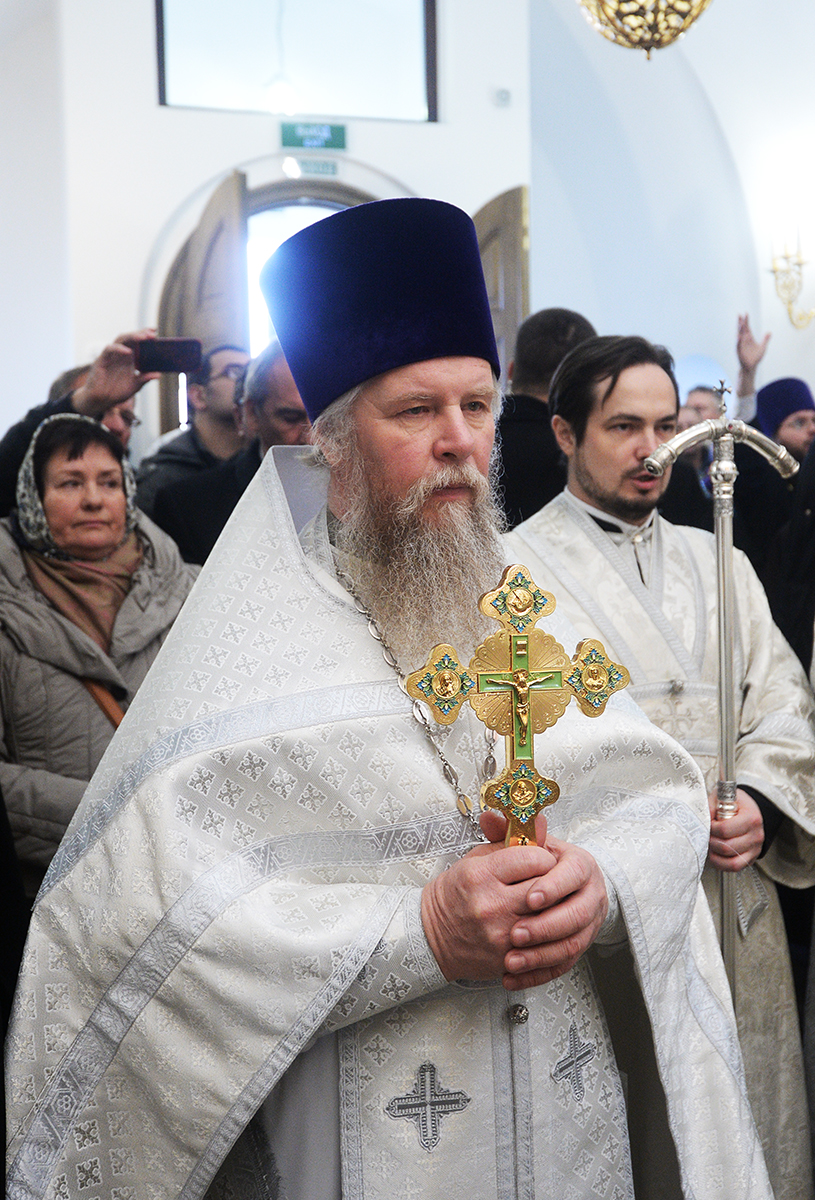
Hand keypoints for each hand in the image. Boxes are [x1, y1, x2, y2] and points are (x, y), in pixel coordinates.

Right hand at [71, 329, 158, 416]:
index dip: (145, 336)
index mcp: (129, 359)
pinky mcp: (102, 360)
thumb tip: (158, 374)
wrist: (101, 400)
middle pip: (130, 339)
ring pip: (120, 340)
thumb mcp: (135, 386)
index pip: (137, 343)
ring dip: (132, 337)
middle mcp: (121, 355)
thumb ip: (144, 378)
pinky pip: (109, 349)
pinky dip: (118, 348)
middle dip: (141, 334)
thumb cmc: (116, 392)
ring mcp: (111, 356)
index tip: (155, 333)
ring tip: (143, 337)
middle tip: (152, 334)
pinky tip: (128, 351)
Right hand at [421, 811, 556, 983]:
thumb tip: (540, 823)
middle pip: (544, 887)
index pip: (533, 858)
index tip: (541, 860)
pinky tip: (538, 924)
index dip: (543, 857)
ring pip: (547, 917)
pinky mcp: (507, 957)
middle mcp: (490, 904)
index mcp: (480, 875)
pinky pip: (541, 943)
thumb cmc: (457, 894)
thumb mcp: (477, 859)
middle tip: (549, 880)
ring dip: (551, 908)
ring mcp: (500, 933)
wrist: (432, 934)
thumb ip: (510, 842)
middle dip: (552, 881)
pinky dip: (545, 933)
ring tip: (545, 902)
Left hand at [503, 834, 608, 989]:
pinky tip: (513, 977)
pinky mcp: (578, 947)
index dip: (553, 886)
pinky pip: (563, 966)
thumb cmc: (537, 864)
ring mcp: (588, 924)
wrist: (557, 887)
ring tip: (510, 959)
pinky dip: (538, 974)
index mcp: (580, 864)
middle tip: (515, 934)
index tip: (530, 897)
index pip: (573, 874)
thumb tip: (488, 816)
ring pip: (572, 944)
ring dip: (541, 955)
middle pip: (577, 914)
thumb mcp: (525, 844)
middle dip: (545, 926)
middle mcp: (591, 894)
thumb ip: (507, 831)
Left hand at [708, 788, 763, 871]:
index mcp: (751, 818)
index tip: (708, 823)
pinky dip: (721, 863)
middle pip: (726, 847)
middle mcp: (756, 836)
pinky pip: (734, 867)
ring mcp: (755, 849)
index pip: (724, 829)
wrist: (748, 810)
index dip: (711, 828)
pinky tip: (715, 854)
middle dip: (711, 841)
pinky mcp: (751, 858)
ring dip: (715, 854)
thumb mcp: (722, 797)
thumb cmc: (735, 803)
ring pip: (731, 861)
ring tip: (710, 843)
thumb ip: (711, 807)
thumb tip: (701, 820)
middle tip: (706, 834)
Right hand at [736, 314, 769, 377]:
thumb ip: (765, 339)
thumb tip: (769, 332)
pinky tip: (739, 336)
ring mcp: (741, 345)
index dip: (746, 321)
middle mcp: (744, 340)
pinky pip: (738, 345)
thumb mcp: (762, 347)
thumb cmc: (756, 358)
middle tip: (740, 314)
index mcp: (749, 338)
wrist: (751, 367)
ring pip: (739, 336)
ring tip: (740, 323)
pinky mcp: (739, 351)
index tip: (746, 314)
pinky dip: (738, 341)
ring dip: (739, 330)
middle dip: (741, 322)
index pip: (747, 328)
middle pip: (742, 329)